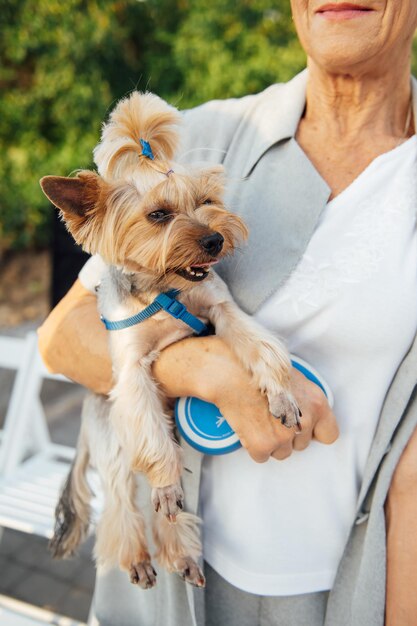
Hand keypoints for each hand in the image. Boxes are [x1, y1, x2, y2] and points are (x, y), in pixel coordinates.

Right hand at [212, 362, 337, 461]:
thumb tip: (303, 413)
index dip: (314, 432)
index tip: (302, 429)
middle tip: (271, 418)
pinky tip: (248, 428)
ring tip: (258, 421)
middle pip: (301, 445)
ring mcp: (284, 436)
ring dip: (271, 443)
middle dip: (287, 435)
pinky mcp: (263, 445)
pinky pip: (262, 456)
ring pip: (282, 453)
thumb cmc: (259, 369)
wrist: (232, 371)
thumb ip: (305, 401)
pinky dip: (253, 447)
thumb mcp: (294, 379)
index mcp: (317, 404)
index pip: (329, 434)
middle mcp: (305, 422)